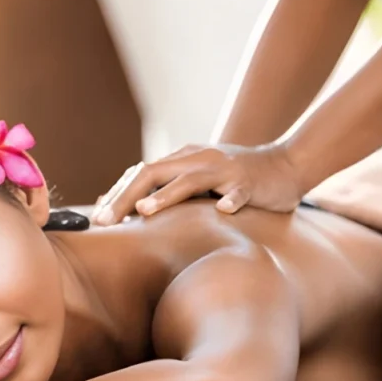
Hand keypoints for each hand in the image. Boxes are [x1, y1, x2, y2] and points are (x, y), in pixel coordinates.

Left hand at [91, 143, 302, 223]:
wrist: (286, 166)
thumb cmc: (235, 181)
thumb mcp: (198, 184)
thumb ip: (169, 192)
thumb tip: (132, 211)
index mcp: (182, 161)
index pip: (140, 174)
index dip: (116, 194)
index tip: (96, 217)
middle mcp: (198, 160)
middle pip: (154, 172)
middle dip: (126, 196)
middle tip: (105, 220)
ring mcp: (224, 169)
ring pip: (191, 178)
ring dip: (167, 194)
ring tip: (145, 210)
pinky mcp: (250, 181)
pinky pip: (240, 190)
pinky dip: (232, 199)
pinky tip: (224, 211)